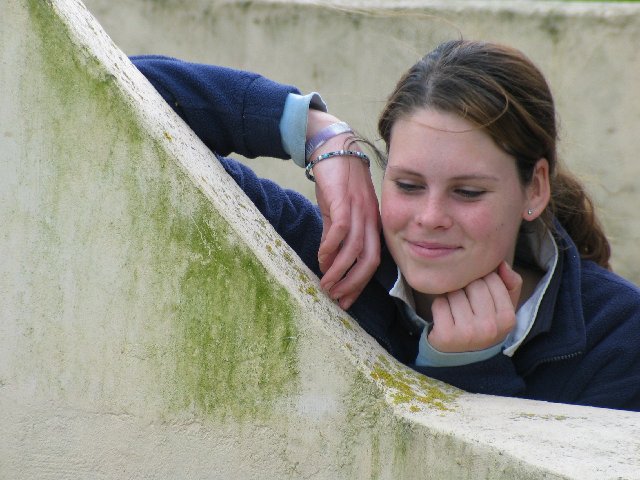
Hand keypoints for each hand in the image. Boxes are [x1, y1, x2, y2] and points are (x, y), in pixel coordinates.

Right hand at [306, 110, 380, 309]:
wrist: (333, 148)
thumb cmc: (337, 182)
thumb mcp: (339, 212)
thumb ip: (336, 235)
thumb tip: (328, 259)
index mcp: (372, 225)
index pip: (373, 261)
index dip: (360, 284)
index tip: (347, 300)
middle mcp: (370, 220)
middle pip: (369, 261)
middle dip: (353, 284)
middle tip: (336, 298)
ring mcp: (359, 211)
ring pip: (355, 250)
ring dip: (340, 271)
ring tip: (326, 285)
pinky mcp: (344, 201)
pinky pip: (341, 231)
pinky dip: (330, 248)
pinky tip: (321, 259)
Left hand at [427, 261, 521, 352]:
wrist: (462, 357)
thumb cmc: (483, 324)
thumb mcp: (503, 307)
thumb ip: (510, 283)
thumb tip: (501, 264)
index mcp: (508, 318)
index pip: (492, 279)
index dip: (481, 280)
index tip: (478, 292)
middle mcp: (490, 327)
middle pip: (474, 284)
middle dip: (466, 286)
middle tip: (465, 300)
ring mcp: (468, 332)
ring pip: (455, 292)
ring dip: (452, 295)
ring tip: (456, 309)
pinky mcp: (446, 335)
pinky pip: (440, 303)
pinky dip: (439, 305)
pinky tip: (445, 316)